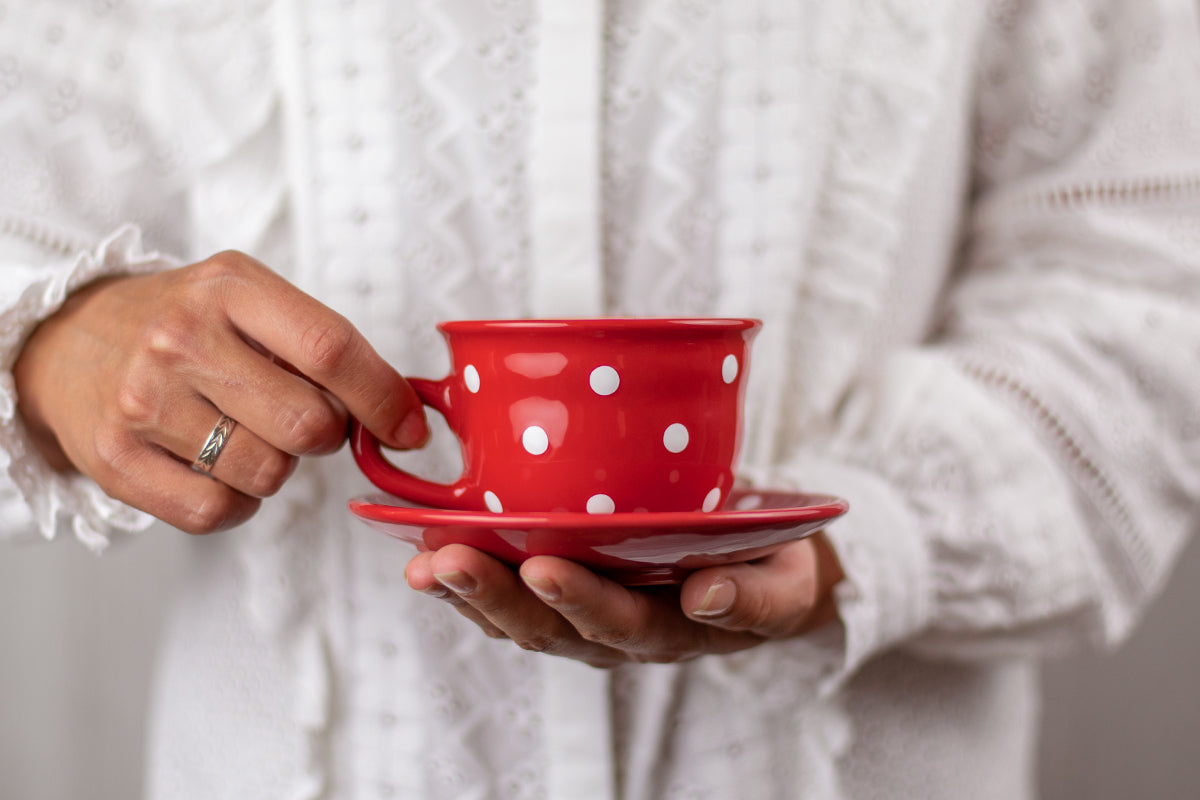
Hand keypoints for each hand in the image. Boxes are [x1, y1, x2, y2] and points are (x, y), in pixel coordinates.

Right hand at [13, 251, 427, 532]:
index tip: (409, 429)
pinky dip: (235, 502)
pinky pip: (217, 512)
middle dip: (324, 434)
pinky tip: (216, 466)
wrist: (72, 341)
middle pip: (307, 424)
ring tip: (244, 432)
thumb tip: (405, 416)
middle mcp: (180, 337)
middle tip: (299, 418)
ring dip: (277, 467)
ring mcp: (143, 399)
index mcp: (230, 286)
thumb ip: (325, 348)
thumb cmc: (188, 325)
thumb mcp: (250, 301)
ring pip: (268, 474)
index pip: (332, 349)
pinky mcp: (115, 458)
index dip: (384, 398)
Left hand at [404, 533, 843, 667]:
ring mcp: (587, 616)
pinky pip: (510, 597)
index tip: (543, 568)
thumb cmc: (773, 563)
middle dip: (497, 597)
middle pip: (551, 629)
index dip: (582, 602)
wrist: (763, 563)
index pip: (623, 624)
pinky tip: (428, 554)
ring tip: (424, 564)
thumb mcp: (787, 581)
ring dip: (469, 592)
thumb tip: (706, 596)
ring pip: (519, 618)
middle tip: (450, 563)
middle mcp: (620, 631)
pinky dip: (468, 579)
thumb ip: (757, 597)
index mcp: (674, 630)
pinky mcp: (566, 592)